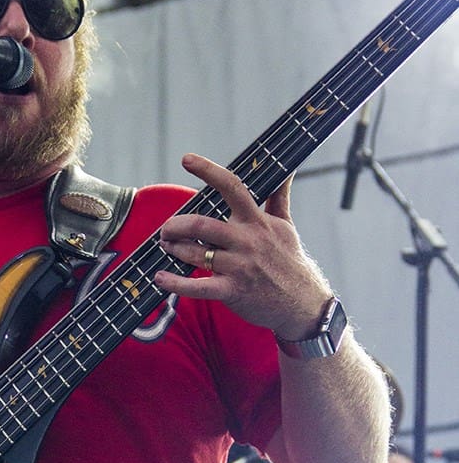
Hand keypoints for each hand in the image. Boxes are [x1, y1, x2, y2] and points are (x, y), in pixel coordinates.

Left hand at [156, 153, 332, 338]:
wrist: (303, 303)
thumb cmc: (290, 261)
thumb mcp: (286, 225)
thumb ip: (279, 196)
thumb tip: (288, 169)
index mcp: (257, 222)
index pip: (233, 188)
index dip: (208, 171)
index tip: (187, 159)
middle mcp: (247, 241)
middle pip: (202, 225)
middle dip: (176, 225)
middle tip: (166, 229)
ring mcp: (239, 267)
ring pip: (196, 253)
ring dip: (174, 248)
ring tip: (167, 246)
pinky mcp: (232, 291)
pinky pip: (197, 287)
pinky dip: (175, 283)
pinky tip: (160, 278)